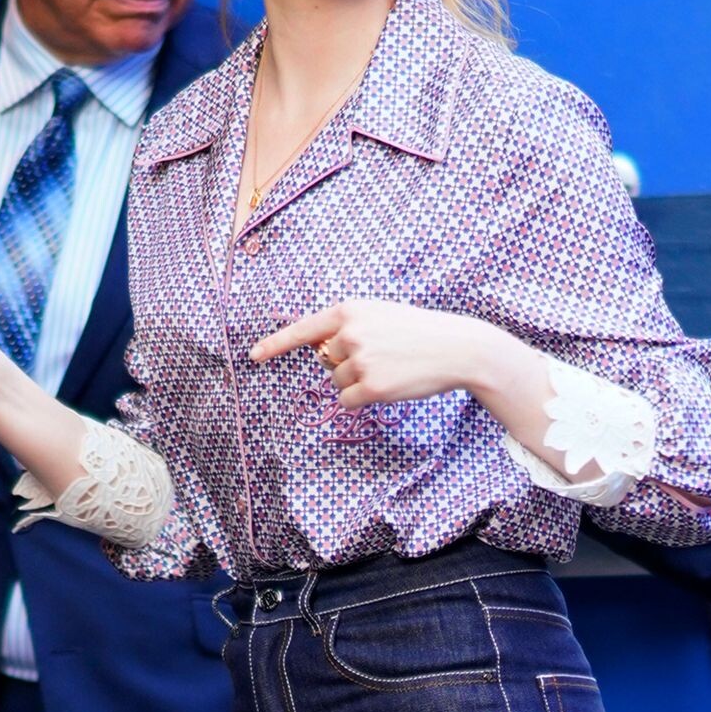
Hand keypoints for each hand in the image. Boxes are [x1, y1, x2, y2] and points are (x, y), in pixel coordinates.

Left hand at [250, 299, 490, 408]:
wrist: (457, 347)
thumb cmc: (419, 331)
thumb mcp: (380, 315)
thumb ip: (348, 327)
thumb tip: (320, 353)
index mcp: (349, 310)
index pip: (304, 329)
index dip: (276, 344)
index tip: (254, 355)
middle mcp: (349, 333)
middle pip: (325, 361)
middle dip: (346, 364)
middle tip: (382, 356)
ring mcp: (359, 361)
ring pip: (337, 382)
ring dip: (357, 383)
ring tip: (390, 368)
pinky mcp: (371, 387)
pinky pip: (348, 401)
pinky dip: (362, 400)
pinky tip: (389, 386)